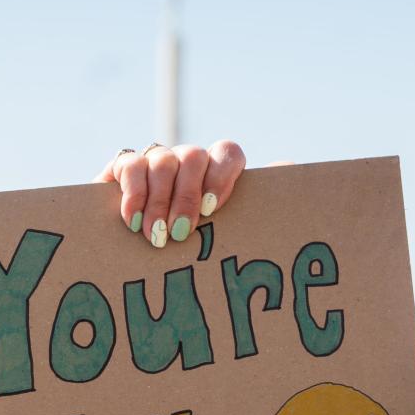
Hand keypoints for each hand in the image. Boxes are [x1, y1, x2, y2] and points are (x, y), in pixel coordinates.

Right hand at [94, 140, 245, 247]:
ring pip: (163, 161)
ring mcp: (156, 161)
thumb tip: (290, 184)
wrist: (128, 261)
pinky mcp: (124, 167)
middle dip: (186, 197)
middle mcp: (186, 162)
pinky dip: (134, 194)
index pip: (227, 153)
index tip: (210, 209)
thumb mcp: (215, 241)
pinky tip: (133, 221)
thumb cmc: (182, 256)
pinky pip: (131, 165)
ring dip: (160, 202)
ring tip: (156, 236)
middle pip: (193, 157)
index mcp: (213, 174)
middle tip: (180, 233)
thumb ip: (243, 223)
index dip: (221, 176)